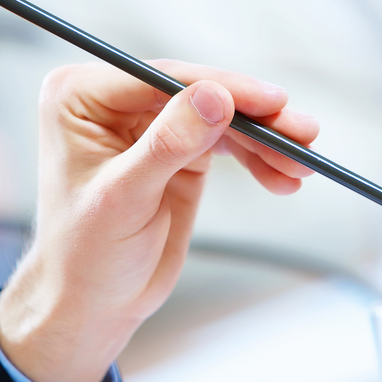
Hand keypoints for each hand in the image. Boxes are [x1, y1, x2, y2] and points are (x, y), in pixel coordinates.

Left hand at [0, 60, 318, 381]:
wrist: (92, 304)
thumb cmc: (85, 255)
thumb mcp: (124, 198)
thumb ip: (168, 145)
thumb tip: (214, 97)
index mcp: (80, 97)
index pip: (162, 78)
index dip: (221, 86)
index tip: (271, 101)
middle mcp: (113, 102)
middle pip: (198, 92)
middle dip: (253, 116)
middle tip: (301, 133)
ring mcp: (148, 124)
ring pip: (220, 115)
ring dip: (264, 139)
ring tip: (301, 163)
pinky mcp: (177, 150)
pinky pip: (226, 141)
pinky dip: (257, 158)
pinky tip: (283, 177)